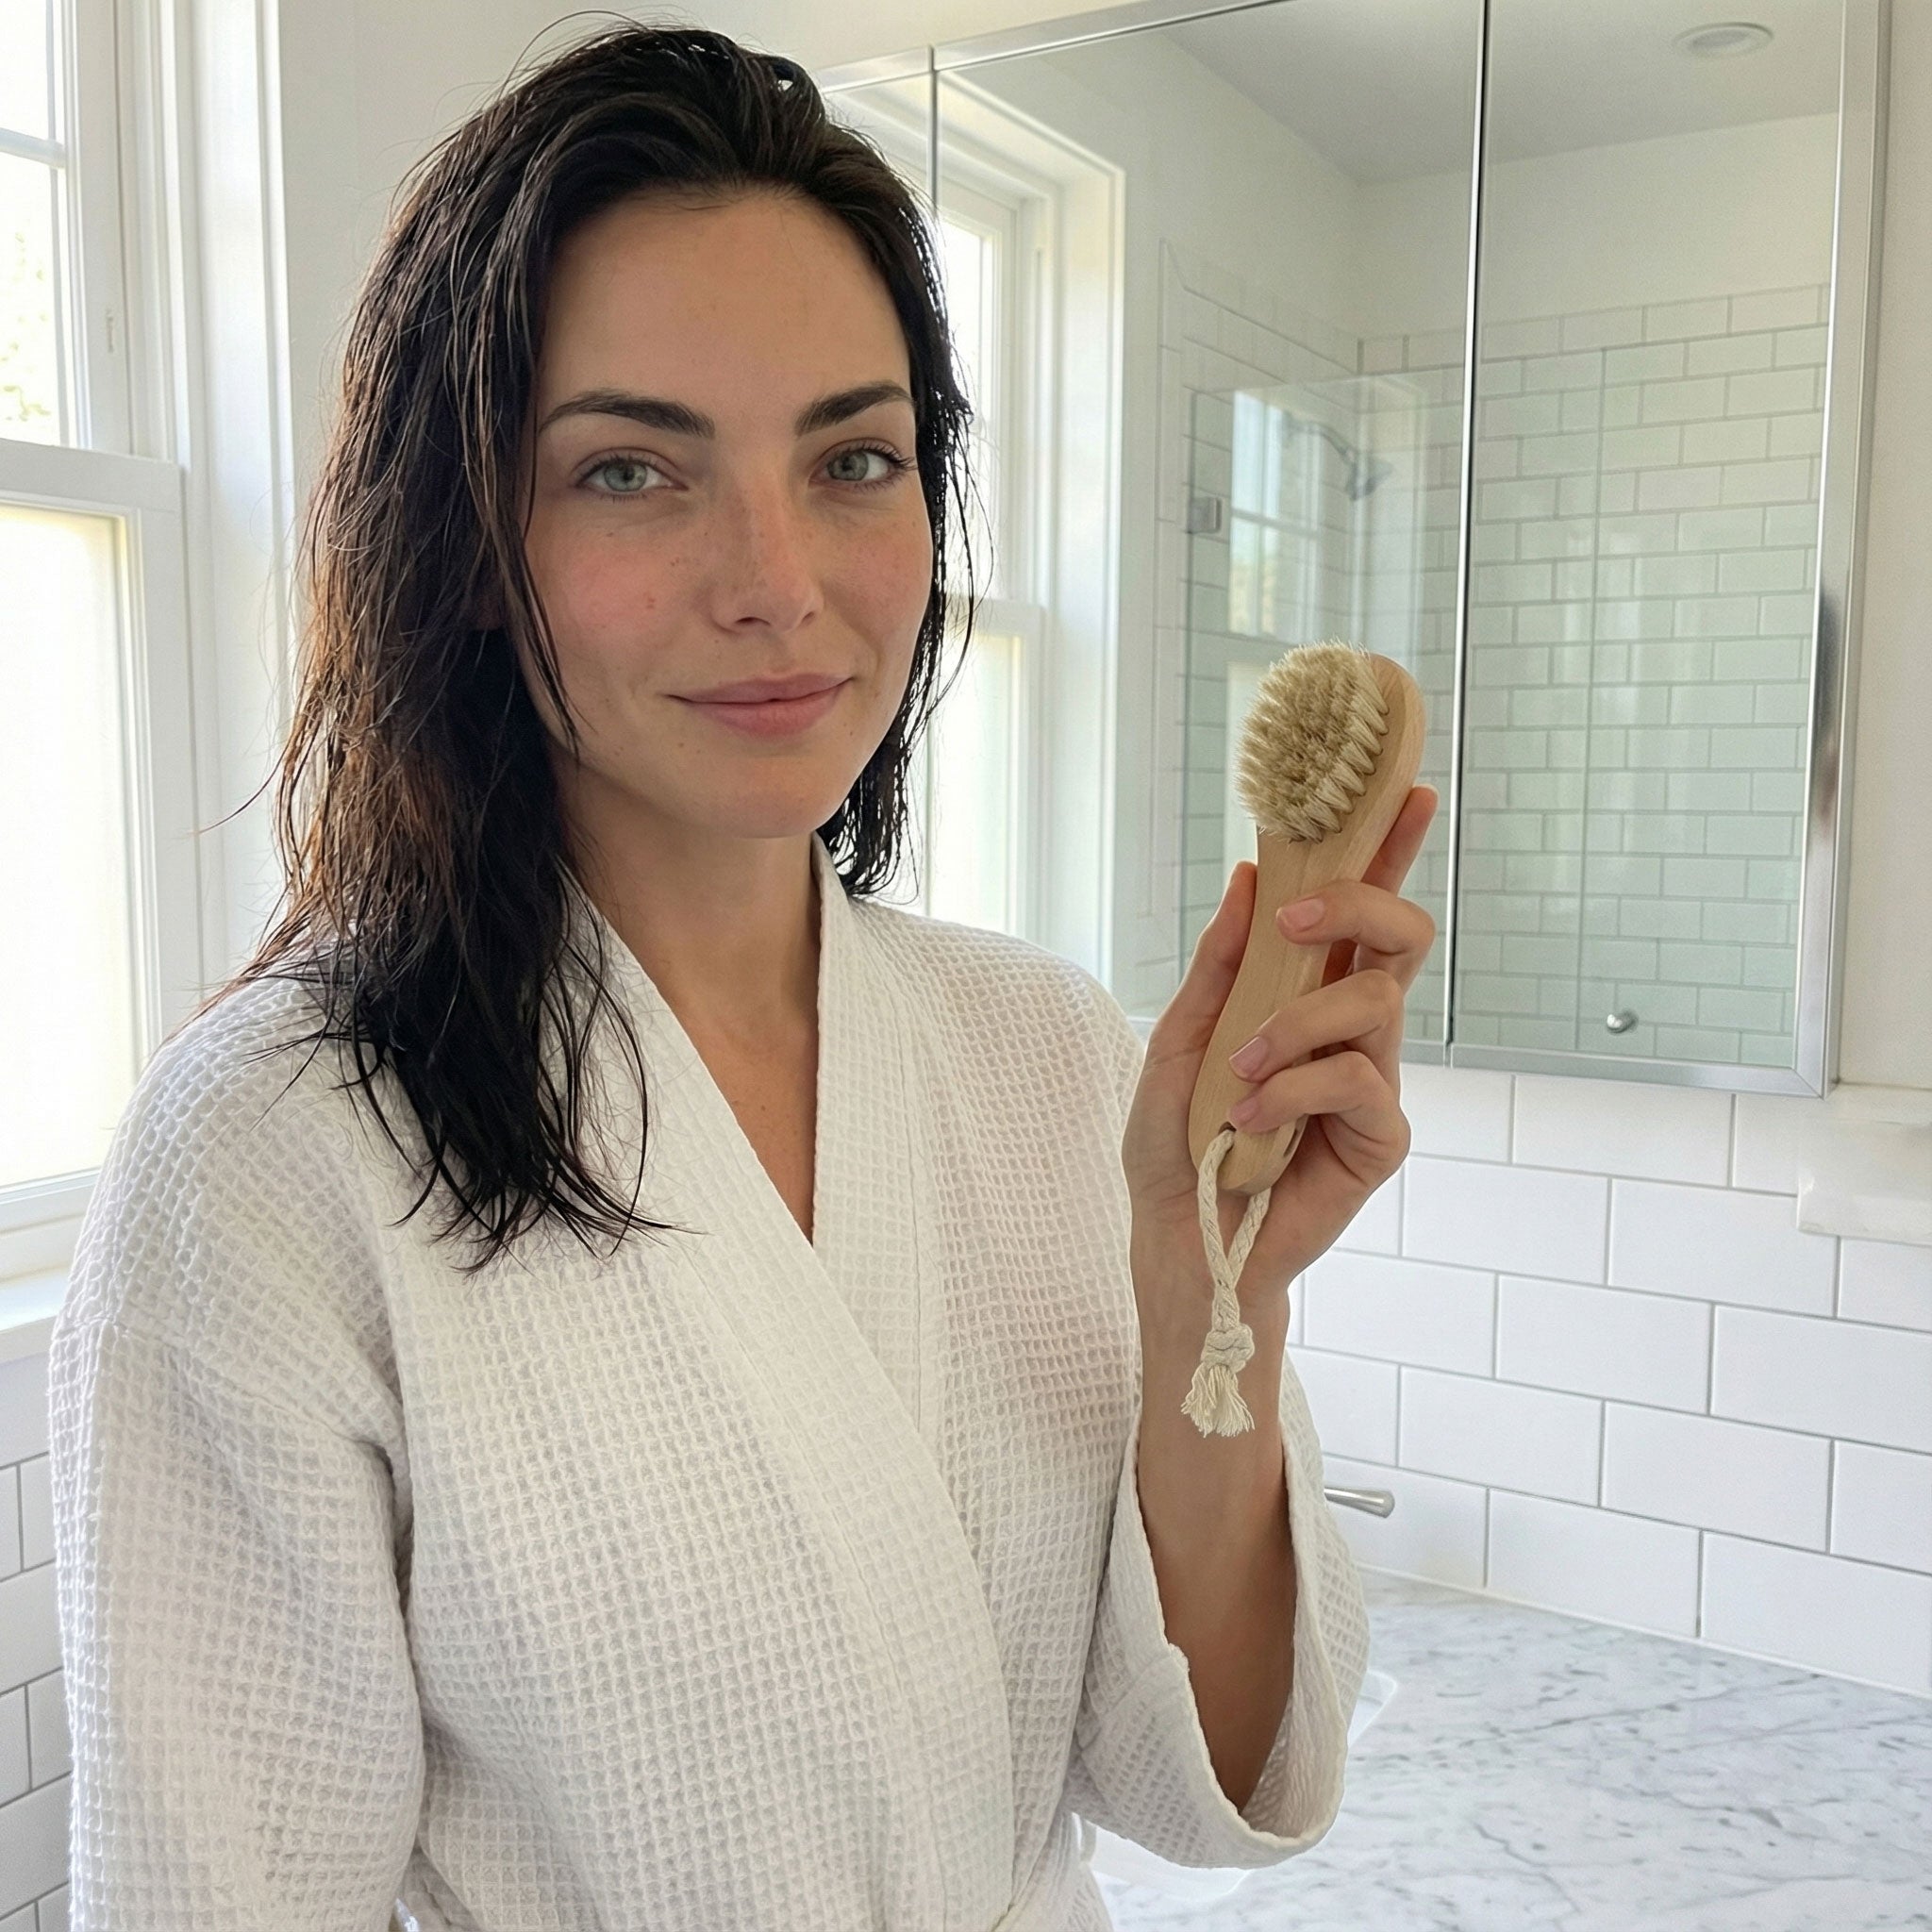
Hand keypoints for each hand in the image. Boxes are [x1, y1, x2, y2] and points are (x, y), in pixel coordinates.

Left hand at [1120, 786, 1439, 1326]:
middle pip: (1400, 935)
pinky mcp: (1381, 1139)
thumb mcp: (1178, 1040)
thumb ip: (1218, 965)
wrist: (1183, 1241)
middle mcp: (1353, 1029)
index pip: (1362, 910)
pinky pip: (1357, 1081)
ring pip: (1374, 1005)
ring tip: (1239, 1075)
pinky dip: (1296, 1091)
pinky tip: (1250, 1123)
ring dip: (1295, 1025)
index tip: (1405, 789)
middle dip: (1359, 903)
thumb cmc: (1179, 1144)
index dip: (1389, 850)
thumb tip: (1246, 881)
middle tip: (1296, 919)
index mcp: (1310, 993)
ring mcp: (1374, 1081)